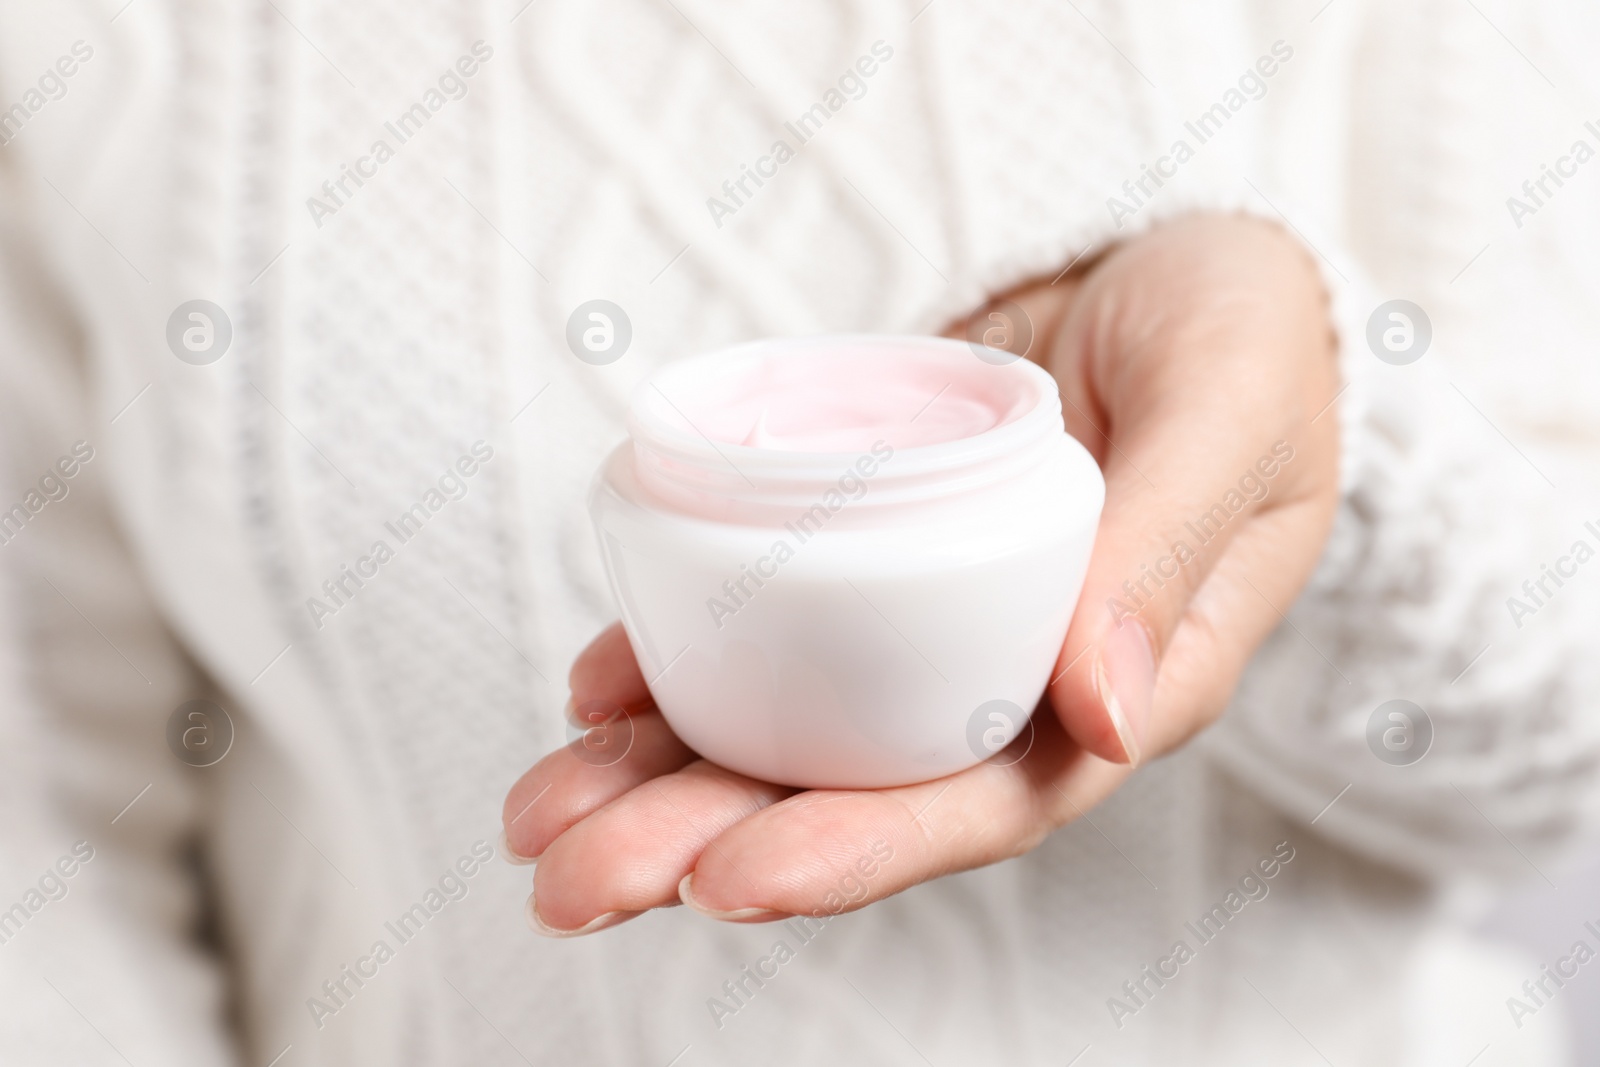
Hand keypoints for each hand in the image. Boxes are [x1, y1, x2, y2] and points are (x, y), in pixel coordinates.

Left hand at [501, 214, 1340, 933]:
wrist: (1175, 266)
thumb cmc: (1244, 339)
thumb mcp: (1230, 414)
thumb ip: (1168, 548)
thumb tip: (1100, 715)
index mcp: (1120, 683)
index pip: (983, 799)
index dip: (860, 849)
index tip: (731, 879)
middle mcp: (1009, 678)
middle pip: (853, 790)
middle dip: (704, 843)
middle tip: (569, 880)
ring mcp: (929, 623)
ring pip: (787, 730)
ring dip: (656, 781)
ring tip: (539, 820)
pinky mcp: (868, 557)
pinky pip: (761, 630)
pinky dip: (673, 665)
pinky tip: (593, 695)